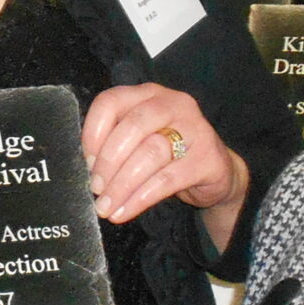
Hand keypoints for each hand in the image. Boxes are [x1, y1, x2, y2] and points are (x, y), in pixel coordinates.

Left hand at [83, 83, 247, 248]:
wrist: (216, 171)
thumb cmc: (168, 154)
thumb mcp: (139, 141)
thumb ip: (115, 143)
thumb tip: (87, 169)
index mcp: (147, 94)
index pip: (111, 102)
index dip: (93, 133)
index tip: (87, 163)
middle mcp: (173, 103)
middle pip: (132, 126)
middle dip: (108, 161)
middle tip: (96, 189)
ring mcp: (195, 128)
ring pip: (150, 153)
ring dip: (122, 184)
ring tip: (107, 206)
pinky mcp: (208, 157)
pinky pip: (168, 179)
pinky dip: (141, 198)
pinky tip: (125, 210)